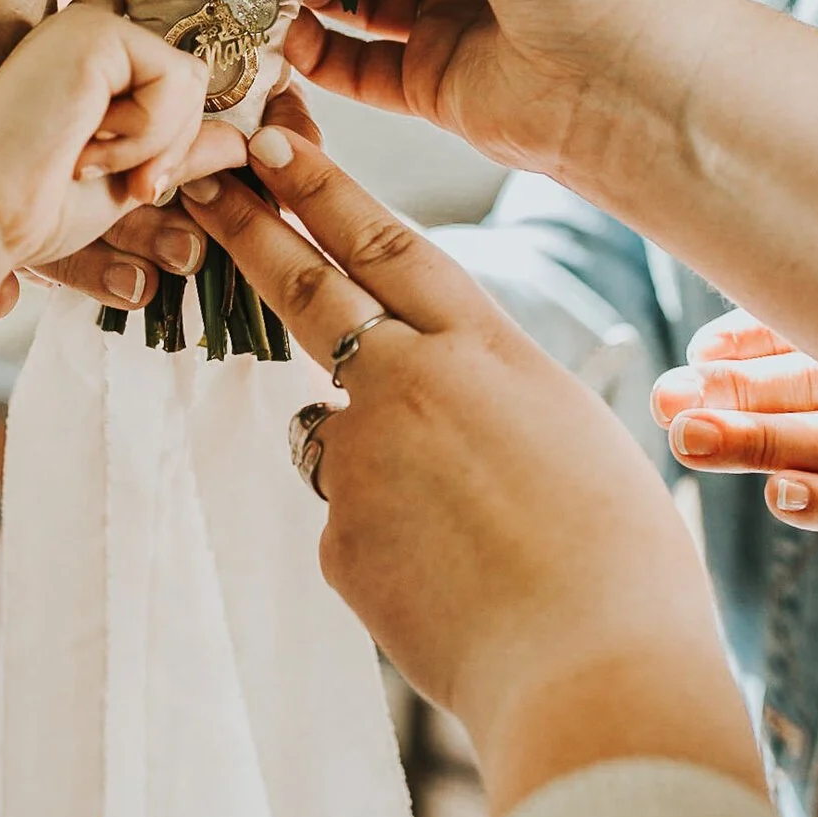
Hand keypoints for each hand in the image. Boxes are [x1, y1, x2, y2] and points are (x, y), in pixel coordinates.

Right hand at [0, 0, 247, 273]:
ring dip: (156, 146)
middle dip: (171, 150)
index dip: (181, 110)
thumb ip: (177, 155)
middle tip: (127, 189)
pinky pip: (177, 81)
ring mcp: (87, 27)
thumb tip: (239, 140)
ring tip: (92, 166)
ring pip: (189, 80)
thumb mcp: (123, 184)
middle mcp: (84, 34)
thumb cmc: (29, 211)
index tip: (160, 173)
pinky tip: (86, 150)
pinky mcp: (94, 32)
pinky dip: (148, 135)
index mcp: (84, 65)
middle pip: (188, 80)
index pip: (165, 67)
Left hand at [182, 125, 763, 816]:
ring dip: (370, 457)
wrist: (596, 673)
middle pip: (308, 287)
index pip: (386, 243)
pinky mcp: (339, 539)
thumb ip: (491, 396)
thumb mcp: (573, 434)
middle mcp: (413, 383)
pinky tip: (452, 586)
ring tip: (462, 527)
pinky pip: (349, 524)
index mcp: (486, 347)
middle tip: (199, 179)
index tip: (272, 144)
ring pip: (330, 431)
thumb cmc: (619, 561)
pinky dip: (389, 547)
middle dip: (247, 227)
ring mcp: (364, 458)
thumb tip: (444, 401)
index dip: (321, 189)